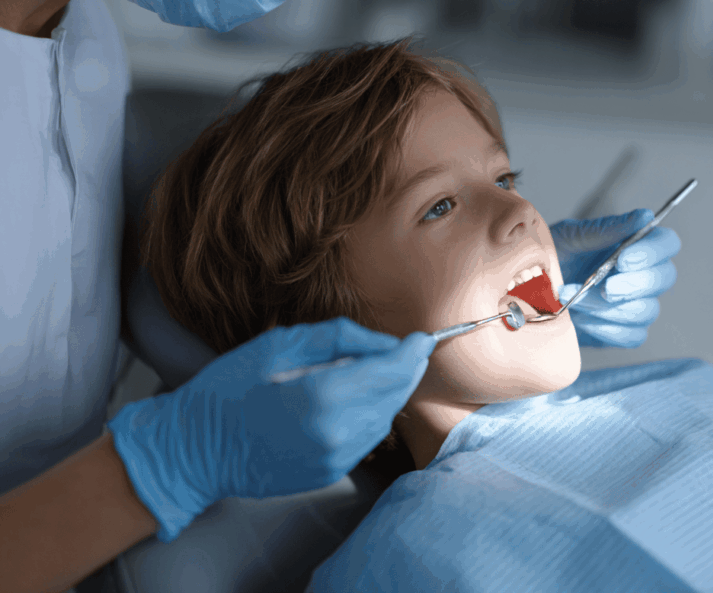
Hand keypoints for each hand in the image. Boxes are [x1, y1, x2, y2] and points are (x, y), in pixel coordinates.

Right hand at [108, 317, 434, 541]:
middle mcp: (336, 434)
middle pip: (393, 396)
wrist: (193, 451)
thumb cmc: (227, 391)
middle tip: (408, 348)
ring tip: (373, 369)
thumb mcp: (278, 345)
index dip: (411, 353)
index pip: (389, 372)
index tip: (421, 337)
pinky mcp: (329, 473)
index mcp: (322, 398)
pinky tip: (352, 399)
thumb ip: (337, 338)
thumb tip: (382, 341)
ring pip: (384, 419)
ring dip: (388, 393)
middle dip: (405, 370)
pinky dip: (370, 415)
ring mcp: (334, 460)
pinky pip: (366, 438)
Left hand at [550, 209, 680, 347]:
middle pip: (663, 278)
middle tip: (604, 286)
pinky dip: (605, 328)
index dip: (653, 251)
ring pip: (645, 310)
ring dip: (608, 306)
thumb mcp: (573, 237)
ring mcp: (635, 304)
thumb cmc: (555, 257)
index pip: (667, 243)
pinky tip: (582, 320)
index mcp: (635, 244)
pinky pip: (632, 335)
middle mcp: (642, 274)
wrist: (529, 289)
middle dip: (633, 284)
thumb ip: (607, 229)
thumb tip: (644, 217)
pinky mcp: (623, 331)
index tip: (625, 257)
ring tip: (575, 299)